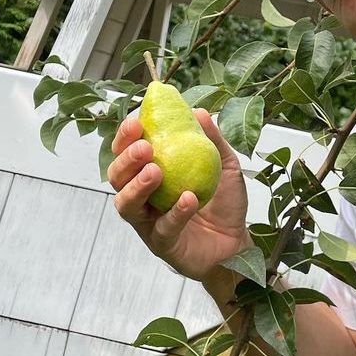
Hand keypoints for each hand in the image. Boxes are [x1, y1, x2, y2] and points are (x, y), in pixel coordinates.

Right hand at [108, 109, 251, 279]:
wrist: (237, 241)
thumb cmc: (224, 203)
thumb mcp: (224, 165)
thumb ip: (211, 139)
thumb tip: (200, 111)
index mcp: (151, 175)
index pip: (127, 154)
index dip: (125, 138)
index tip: (136, 122)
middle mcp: (142, 198)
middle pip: (117, 178)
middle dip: (125, 160)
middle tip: (144, 147)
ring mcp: (149, 223)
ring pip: (127, 206)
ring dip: (137, 186)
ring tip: (155, 171)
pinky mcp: (162, 244)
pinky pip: (162, 228)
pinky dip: (175, 212)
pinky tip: (188, 198)